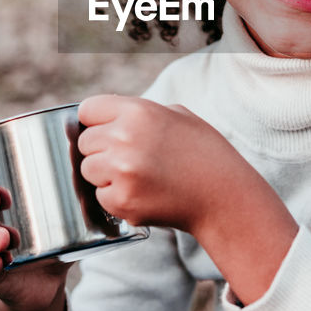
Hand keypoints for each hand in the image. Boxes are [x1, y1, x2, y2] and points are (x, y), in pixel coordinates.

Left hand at [78, 95, 298, 304]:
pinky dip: (116, 199)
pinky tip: (144, 194)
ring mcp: (122, 171)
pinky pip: (100, 197)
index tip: (106, 132)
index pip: (88, 109)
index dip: (96, 122)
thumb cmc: (205, 154)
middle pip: (85, 142)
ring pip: (88, 170)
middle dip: (102, 151)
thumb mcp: (178, 115)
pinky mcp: (122, 200)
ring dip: (106, 176)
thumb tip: (107, 117)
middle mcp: (125, 137)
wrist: (225, 197)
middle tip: (131, 160)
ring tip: (139, 178)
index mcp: (138, 111)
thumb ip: (140, 112)